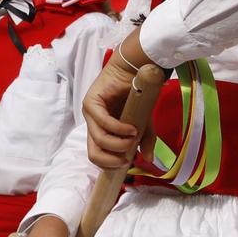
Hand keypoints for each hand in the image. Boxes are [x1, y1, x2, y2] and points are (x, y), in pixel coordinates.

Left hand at [82, 40, 145, 169]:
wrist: (134, 71)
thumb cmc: (136, 96)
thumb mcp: (143, 124)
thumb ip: (144, 141)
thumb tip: (148, 159)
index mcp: (100, 132)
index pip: (97, 156)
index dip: (110, 165)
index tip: (126, 164)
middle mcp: (92, 124)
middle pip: (93, 154)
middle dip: (111, 160)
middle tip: (127, 158)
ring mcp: (89, 114)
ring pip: (99, 139)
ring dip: (119, 143)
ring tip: (134, 138)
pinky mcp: (91, 102)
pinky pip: (103, 122)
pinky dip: (118, 129)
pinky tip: (132, 129)